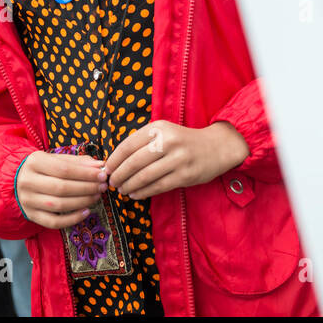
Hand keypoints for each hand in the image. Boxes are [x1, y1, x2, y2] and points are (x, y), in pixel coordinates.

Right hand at [16, 151, 108, 229]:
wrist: (18, 180)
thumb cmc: (44, 168)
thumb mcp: (57, 159)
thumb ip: (78, 162)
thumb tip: (100, 166)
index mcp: (34, 162)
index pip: (64, 169)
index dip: (86, 173)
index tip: (102, 174)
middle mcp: (28, 181)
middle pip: (61, 187)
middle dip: (86, 188)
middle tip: (102, 186)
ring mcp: (28, 200)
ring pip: (59, 205)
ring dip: (82, 201)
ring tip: (96, 196)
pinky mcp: (31, 215)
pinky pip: (53, 222)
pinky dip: (72, 219)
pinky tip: (86, 212)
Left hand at [104, 120, 247, 198]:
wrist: (216, 147)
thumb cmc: (182, 141)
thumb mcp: (163, 132)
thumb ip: (142, 142)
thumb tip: (114, 161)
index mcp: (159, 128)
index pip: (128, 145)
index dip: (114, 159)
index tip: (107, 169)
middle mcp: (168, 141)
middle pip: (134, 162)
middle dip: (119, 175)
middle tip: (112, 182)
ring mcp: (178, 159)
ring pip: (145, 176)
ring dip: (129, 186)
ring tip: (122, 190)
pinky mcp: (185, 175)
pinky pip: (158, 186)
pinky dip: (143, 192)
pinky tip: (135, 194)